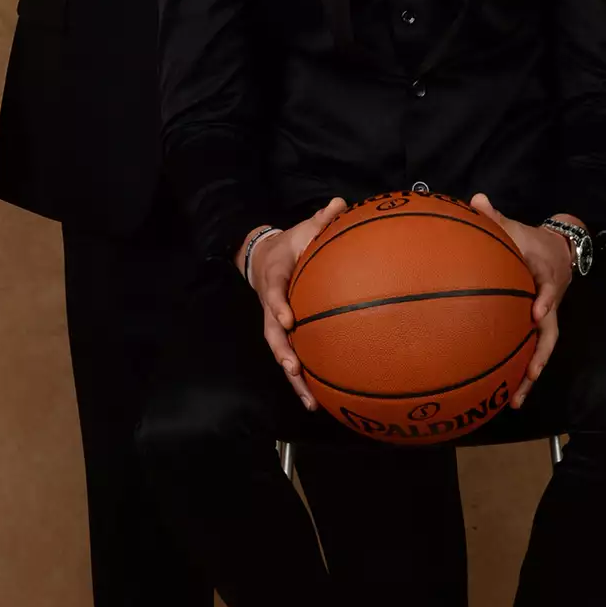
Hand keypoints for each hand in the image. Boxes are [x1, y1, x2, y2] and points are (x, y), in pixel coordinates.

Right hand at [238, 198, 347, 408]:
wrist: (265, 258)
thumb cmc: (291, 245)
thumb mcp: (303, 229)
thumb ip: (321, 220)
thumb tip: (340, 203)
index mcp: (275, 279)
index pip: (273, 292)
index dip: (278, 305)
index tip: (287, 318)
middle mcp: (271, 307)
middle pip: (272, 334)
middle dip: (282, 352)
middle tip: (294, 369)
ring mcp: (276, 324)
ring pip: (281, 354)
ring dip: (293, 379)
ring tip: (309, 400)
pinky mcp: (286, 336)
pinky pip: (293, 359)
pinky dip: (303, 381)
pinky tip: (319, 402)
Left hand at [471, 194, 576, 406]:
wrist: (558, 250)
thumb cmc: (530, 241)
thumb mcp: (514, 227)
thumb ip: (494, 217)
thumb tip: (476, 200)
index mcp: (544, 275)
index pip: (548, 288)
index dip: (545, 299)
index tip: (539, 312)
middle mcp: (549, 302)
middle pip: (550, 332)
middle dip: (541, 356)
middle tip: (531, 375)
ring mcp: (546, 318)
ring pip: (542, 349)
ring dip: (530, 375)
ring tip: (515, 402)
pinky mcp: (537, 328)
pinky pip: (530, 351)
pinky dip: (520, 372)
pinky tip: (503, 395)